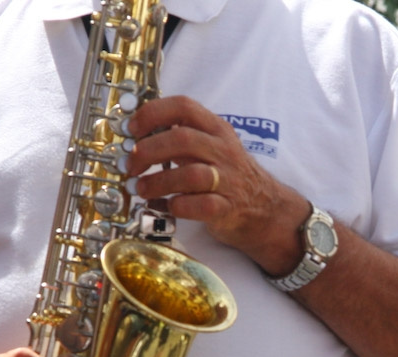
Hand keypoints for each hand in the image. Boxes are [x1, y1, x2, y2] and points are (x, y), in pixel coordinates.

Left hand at [125, 95, 309, 274]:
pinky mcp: (228, 208)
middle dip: (149, 151)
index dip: (152, 114)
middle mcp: (224, 151)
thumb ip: (181, 137)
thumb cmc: (229, 175)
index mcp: (217, 130)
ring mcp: (228, 180)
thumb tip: (137, 137)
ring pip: (190, 175)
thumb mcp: (213, 146)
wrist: (265, 208)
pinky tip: (166, 206)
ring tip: (141, 188)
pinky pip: (199, 205)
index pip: (184, 106)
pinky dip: (176, 206)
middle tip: (132, 164)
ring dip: (158, 182)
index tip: (133, 129)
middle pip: (182, 139)